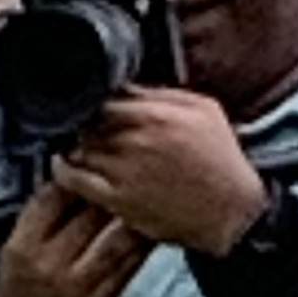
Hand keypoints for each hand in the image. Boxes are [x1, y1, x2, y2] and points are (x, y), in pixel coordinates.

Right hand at [0, 180, 154, 296]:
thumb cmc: (14, 293)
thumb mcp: (13, 250)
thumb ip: (42, 218)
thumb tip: (76, 176)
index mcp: (23, 247)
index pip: (55, 196)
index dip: (77, 171)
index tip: (91, 156)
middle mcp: (51, 266)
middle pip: (92, 213)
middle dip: (112, 187)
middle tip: (131, 165)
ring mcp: (79, 287)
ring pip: (119, 238)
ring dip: (136, 213)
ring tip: (150, 191)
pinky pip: (130, 266)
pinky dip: (143, 243)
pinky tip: (153, 227)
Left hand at [49, 91, 266, 256]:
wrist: (233, 210)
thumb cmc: (221, 160)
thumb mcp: (203, 110)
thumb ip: (163, 94)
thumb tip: (130, 85)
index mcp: (157, 112)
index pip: (107, 94)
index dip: (97, 100)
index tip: (93, 105)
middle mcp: (138, 137)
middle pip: (88, 119)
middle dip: (83, 122)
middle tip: (80, 128)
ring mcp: (125, 169)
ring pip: (79, 146)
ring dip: (73, 145)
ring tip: (75, 147)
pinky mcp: (118, 198)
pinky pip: (75, 179)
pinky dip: (64, 170)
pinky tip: (65, 167)